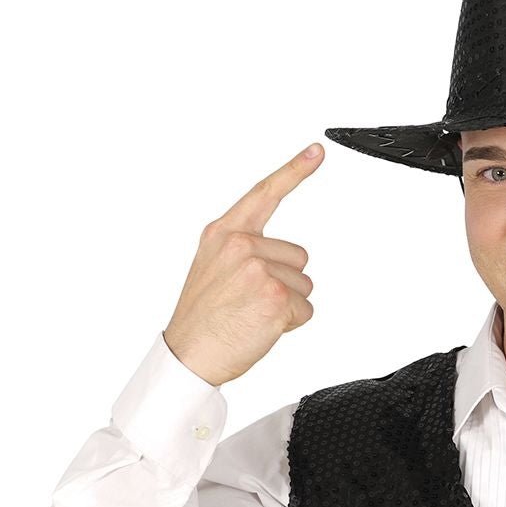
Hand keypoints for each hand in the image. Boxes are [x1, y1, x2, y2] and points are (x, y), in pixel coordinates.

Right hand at [163, 143, 323, 386]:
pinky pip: (305, 310)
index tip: (317, 151)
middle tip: (249, 302)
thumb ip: (241, 251)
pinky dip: (290, 324)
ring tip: (251, 314)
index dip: (294, 170)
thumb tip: (276, 255)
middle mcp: (240, 245)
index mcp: (223, 233)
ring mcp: (258, 268)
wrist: (188, 355)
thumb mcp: (212, 268)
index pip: (264, 194)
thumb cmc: (202, 319)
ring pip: (305, 285)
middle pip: (298, 257)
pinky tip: (260, 327)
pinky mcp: (275, 294)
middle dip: (284, 282)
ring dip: (287, 305)